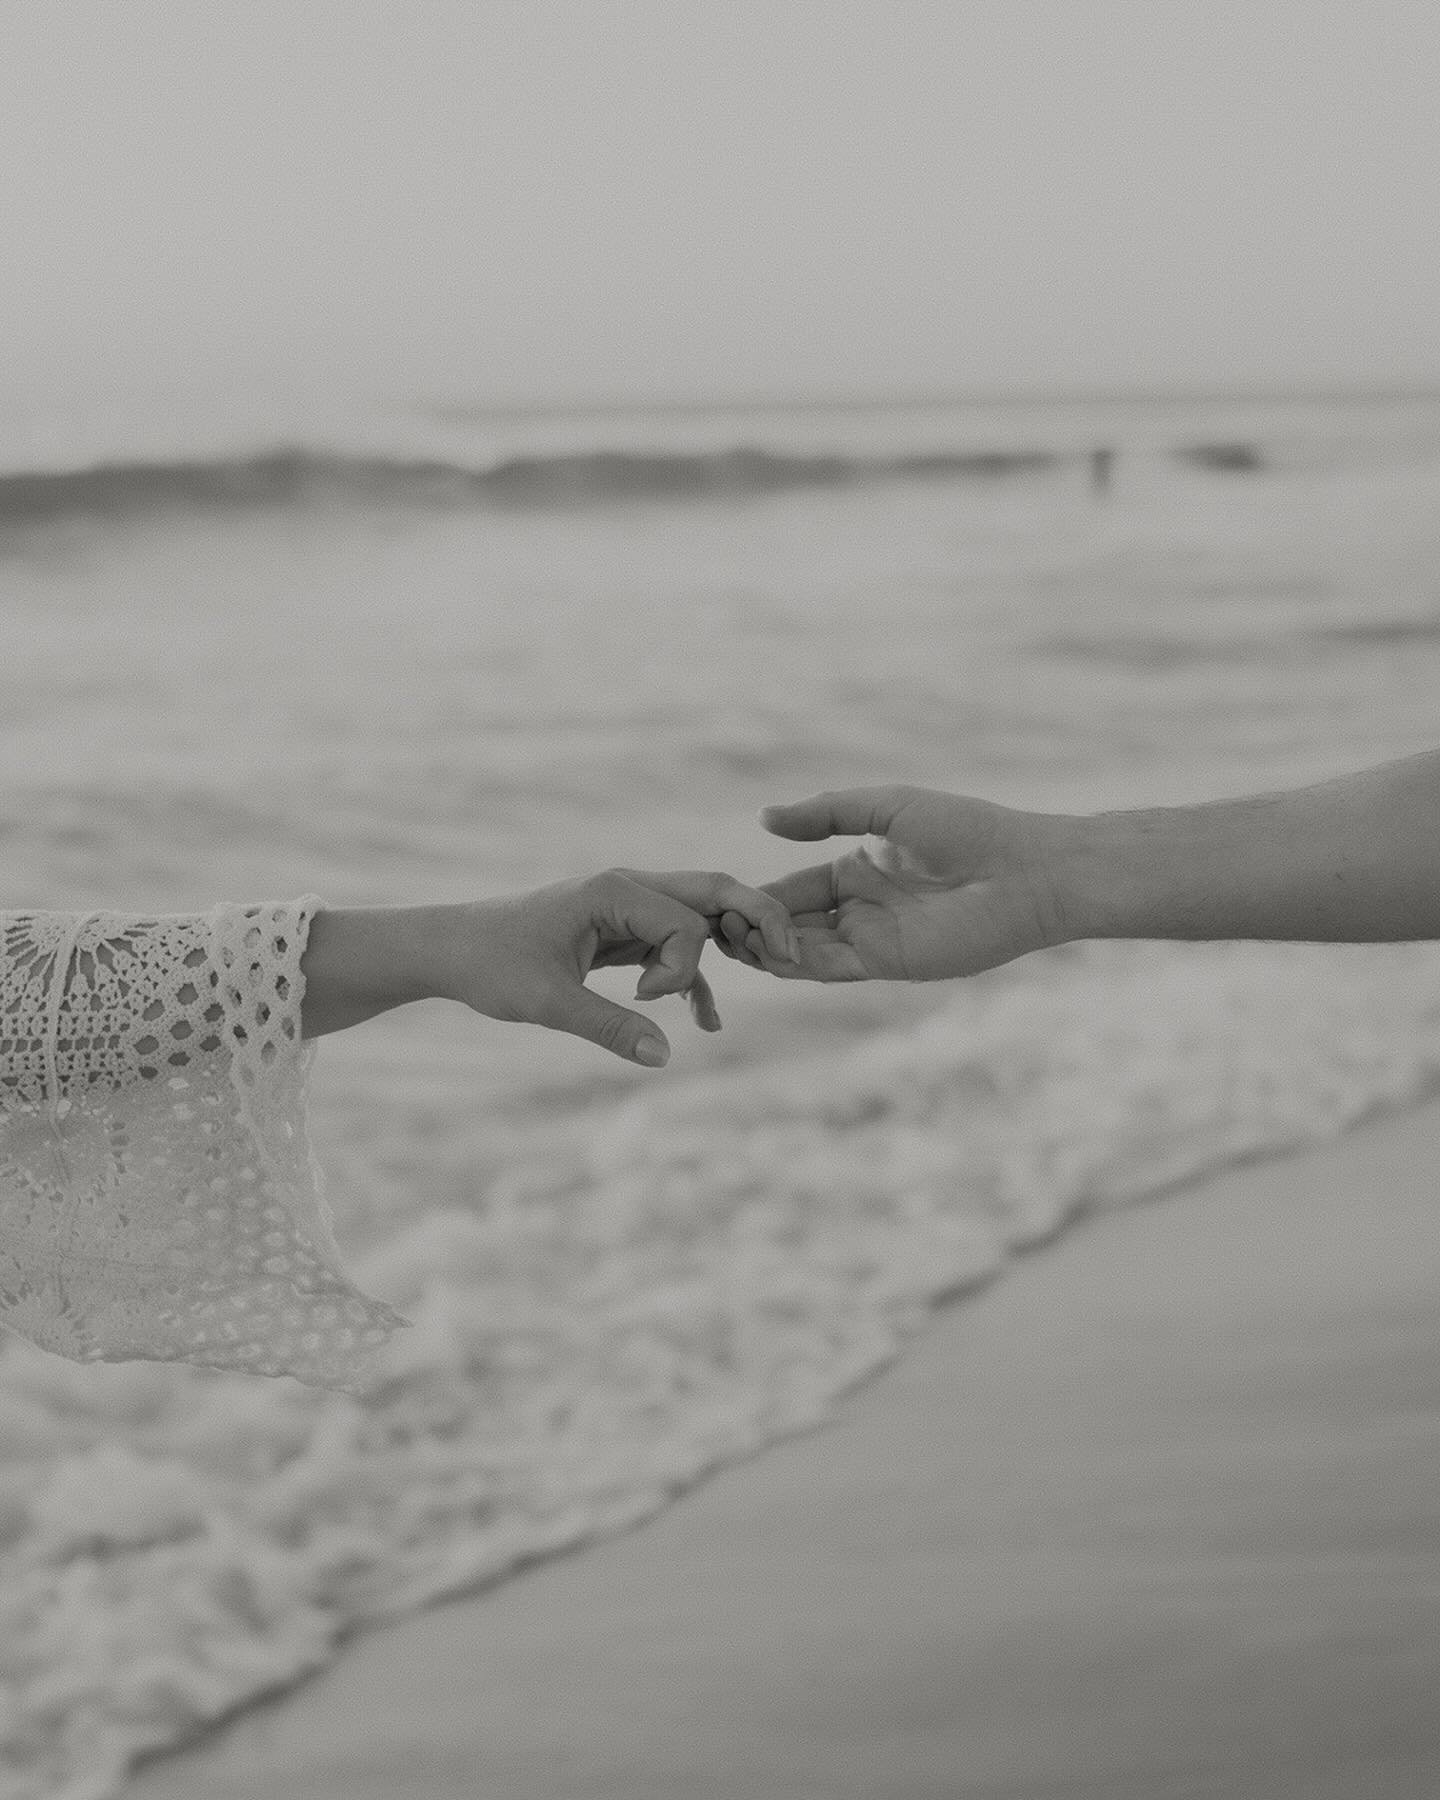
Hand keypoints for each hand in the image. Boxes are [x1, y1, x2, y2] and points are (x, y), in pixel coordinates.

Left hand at [426, 868, 798, 1064]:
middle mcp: (627, 888)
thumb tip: (664, 1057)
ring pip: (697, 918)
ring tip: (760, 982)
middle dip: (755, 918)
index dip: (681, 969)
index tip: (644, 998)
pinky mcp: (618, 931)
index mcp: (614, 890)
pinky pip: (672, 946)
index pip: (687, 920)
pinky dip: (690, 978)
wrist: (449, 950)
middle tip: (792, 952)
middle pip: (711, 892)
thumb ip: (609, 1027)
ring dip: (726, 951)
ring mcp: (625, 907)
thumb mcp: (548, 1002)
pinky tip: (704, 1023)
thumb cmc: (491, 965)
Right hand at [716, 785, 1064, 981]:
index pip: (792, 887)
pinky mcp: (888, 963)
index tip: (714, 897)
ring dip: (764, 948)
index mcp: (857, 870)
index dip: (755, 894)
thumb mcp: (886, 807)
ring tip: (725, 939)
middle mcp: (860, 909)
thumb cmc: (967, 829)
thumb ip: (825, 812)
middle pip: (789, 923)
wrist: (1024, 870)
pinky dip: (795, 964)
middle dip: (749, 926)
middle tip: (707, 926)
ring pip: (802, 950)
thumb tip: (763, 818)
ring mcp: (872, 939)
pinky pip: (830, 967)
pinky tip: (767, 953)